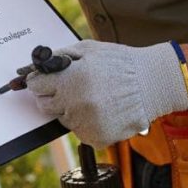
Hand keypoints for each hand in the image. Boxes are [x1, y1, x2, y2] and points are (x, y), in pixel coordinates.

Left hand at [25, 40, 187, 147]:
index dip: (39, 81)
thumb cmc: (119, 63)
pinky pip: (79, 132)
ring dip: (70, 109)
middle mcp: (75, 104)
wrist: (152, 84)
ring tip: (92, 97)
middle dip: (52, 95)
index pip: (35, 86)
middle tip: (70, 87)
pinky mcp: (97, 138)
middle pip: (44, 105)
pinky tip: (101, 110)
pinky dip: (85, 123)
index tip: (45, 80)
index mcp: (70, 80)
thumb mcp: (86, 49)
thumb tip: (35, 66)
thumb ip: (58, 57)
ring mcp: (86, 124)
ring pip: (62, 119)